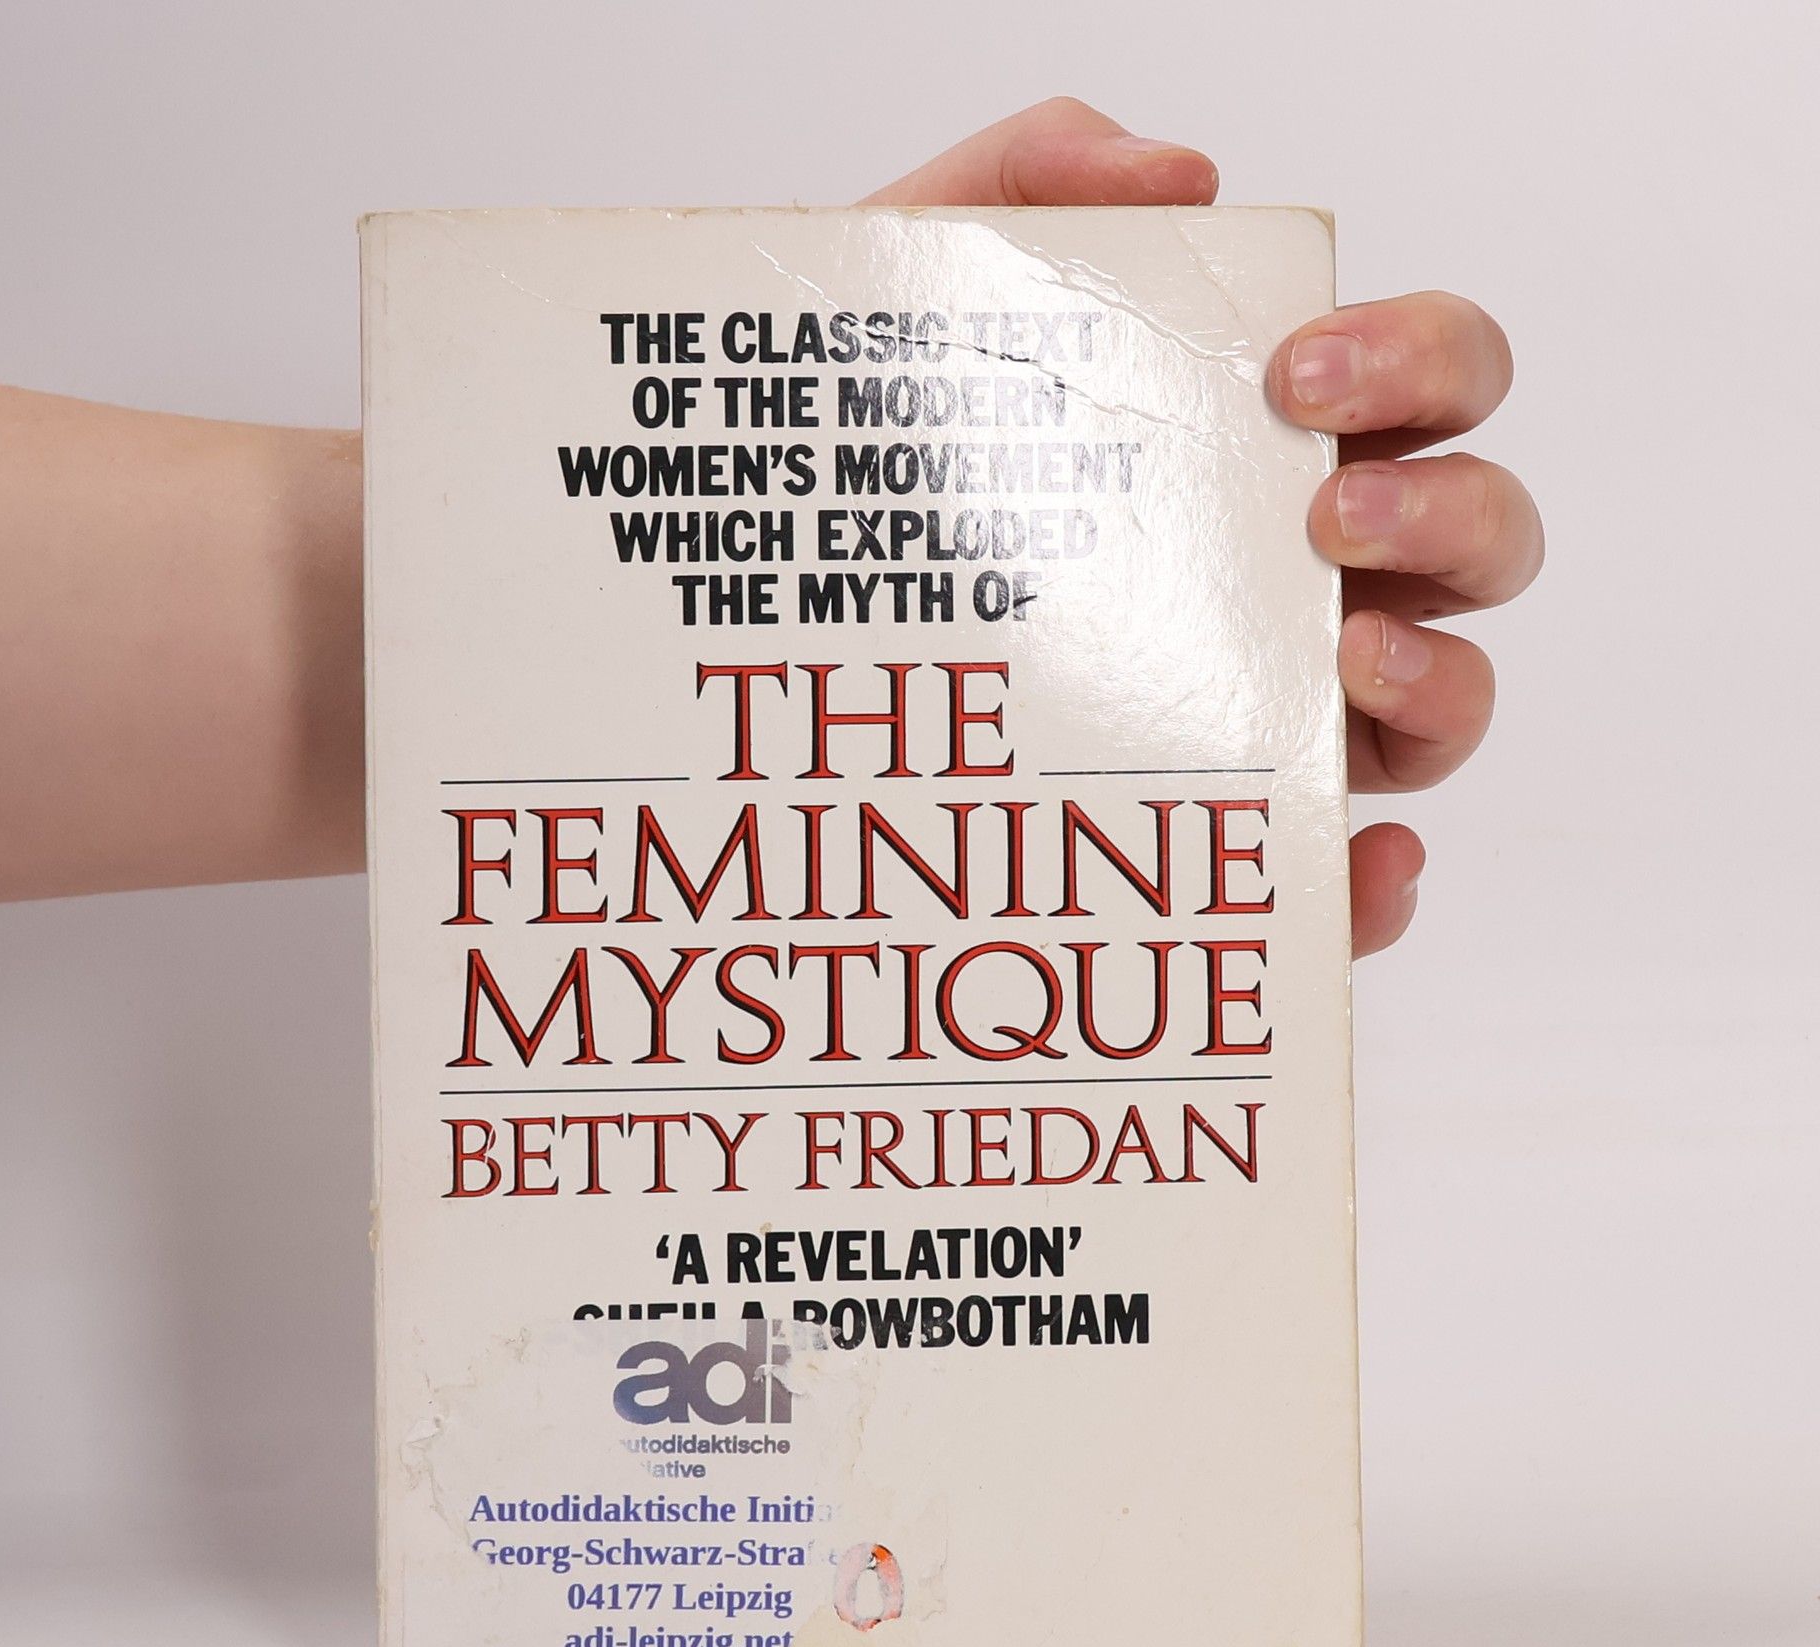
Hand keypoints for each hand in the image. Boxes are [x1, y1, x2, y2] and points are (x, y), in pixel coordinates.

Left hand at [865, 99, 1542, 955]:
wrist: (754, 609)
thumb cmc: (869, 460)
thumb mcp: (914, 292)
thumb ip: (1028, 180)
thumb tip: (1185, 176)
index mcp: (1270, 446)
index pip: (1432, 380)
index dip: (1420, 358)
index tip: (1293, 371)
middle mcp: (1308, 575)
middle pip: (1484, 536)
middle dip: (1447, 510)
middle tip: (1323, 509)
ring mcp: (1287, 714)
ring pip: (1454, 705)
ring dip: (1442, 679)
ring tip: (1341, 657)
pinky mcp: (1238, 839)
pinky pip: (1344, 879)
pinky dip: (1376, 879)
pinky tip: (1354, 861)